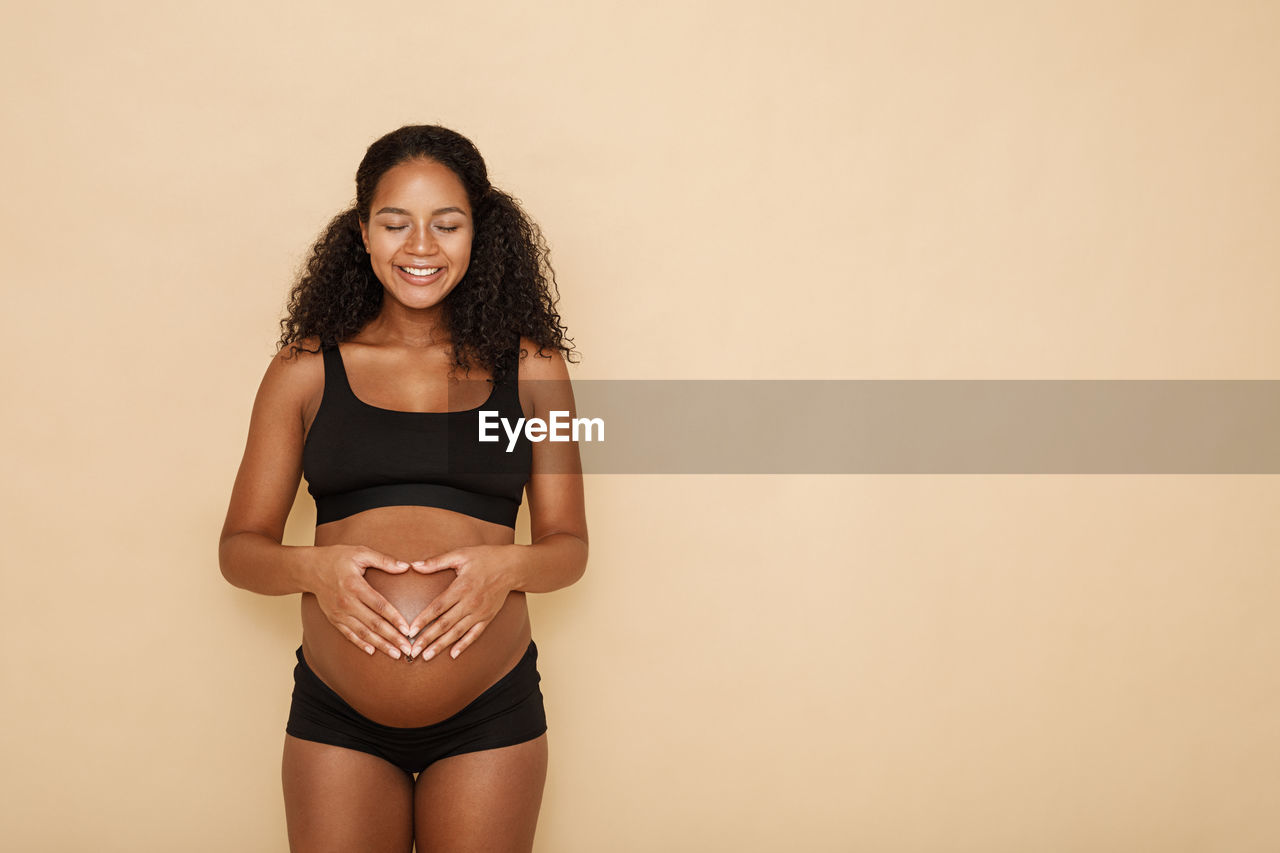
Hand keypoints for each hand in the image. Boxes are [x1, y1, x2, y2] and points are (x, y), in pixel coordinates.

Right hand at [306, 545, 414, 659]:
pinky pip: (349, 634)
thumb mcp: (360, 552)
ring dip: (380, 645)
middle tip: (408, 648)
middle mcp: (347, 602)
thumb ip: (383, 560)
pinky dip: (360, 644)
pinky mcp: (334, 619)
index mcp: (356, 586)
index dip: (394, 618)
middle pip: (373, 623)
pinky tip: (372, 651)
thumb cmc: (337, 558)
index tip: (407, 629)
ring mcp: (339, 613)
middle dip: (392, 638)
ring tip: (395, 654)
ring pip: (363, 633)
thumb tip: (405, 567)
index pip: (379, 606)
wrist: (310, 569)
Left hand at [406, 545, 518, 660]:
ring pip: (457, 632)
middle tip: (413, 651)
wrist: (512, 566)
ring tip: (427, 656)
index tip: (410, 631)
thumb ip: (436, 562)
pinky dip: (464, 645)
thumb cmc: (485, 558)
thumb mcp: (460, 555)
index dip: (423, 620)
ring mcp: (480, 612)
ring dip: (441, 645)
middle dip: (427, 638)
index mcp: (461, 587)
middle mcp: (470, 603)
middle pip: (445, 624)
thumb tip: (415, 565)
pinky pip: (474, 634)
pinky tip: (453, 654)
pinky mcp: (488, 617)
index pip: (438, 607)